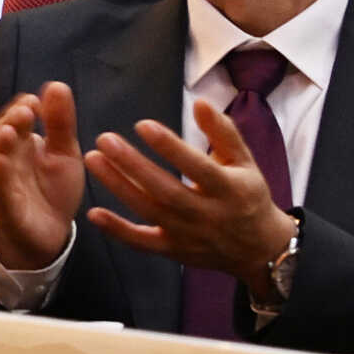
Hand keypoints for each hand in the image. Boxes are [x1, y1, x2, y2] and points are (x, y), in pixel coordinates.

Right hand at [0, 82, 88, 273]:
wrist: (52, 234)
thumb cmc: (54, 190)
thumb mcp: (64, 152)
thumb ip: (60, 123)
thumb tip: (56, 85)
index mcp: (20, 145)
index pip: (14, 120)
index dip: (21, 108)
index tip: (36, 101)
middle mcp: (5, 161)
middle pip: (0, 135)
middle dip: (10, 121)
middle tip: (26, 109)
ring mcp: (2, 183)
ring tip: (9, 130)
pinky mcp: (5, 207)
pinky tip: (0, 161)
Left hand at [86, 102, 298, 299]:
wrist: (260, 249)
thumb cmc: (248, 194)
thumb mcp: (244, 161)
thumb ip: (222, 132)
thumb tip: (201, 103)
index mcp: (229, 188)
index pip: (197, 166)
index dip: (170, 147)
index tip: (142, 125)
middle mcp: (208, 214)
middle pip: (167, 190)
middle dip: (134, 165)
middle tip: (104, 140)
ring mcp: (189, 235)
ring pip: (150, 212)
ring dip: (119, 187)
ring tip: (93, 160)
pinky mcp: (174, 251)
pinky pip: (143, 243)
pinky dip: (118, 231)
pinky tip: (93, 213)